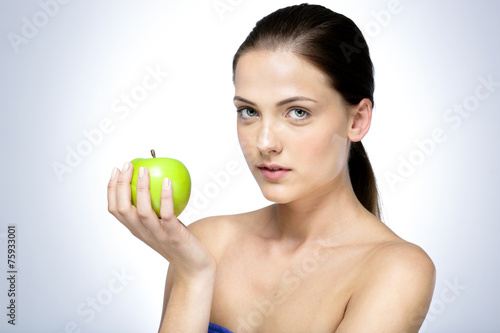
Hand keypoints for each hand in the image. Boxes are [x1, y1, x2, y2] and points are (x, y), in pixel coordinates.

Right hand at [107, 162, 215, 279]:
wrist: (194, 266)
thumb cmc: (178, 241)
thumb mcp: (161, 223)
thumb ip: (155, 208)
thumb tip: (157, 177)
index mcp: (135, 229)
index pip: (115, 209)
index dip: (111, 189)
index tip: (115, 170)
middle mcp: (142, 232)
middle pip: (123, 208)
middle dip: (121, 185)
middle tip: (127, 165)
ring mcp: (157, 235)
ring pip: (142, 211)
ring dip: (141, 189)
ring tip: (144, 169)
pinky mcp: (173, 236)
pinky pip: (167, 214)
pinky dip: (166, 197)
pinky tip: (167, 181)